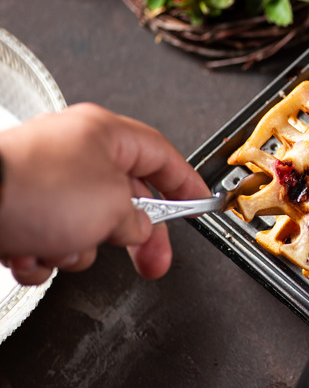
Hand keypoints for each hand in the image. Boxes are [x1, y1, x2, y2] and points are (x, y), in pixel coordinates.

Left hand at [0, 103, 209, 284]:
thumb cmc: (34, 189)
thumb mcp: (113, 207)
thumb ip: (139, 221)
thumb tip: (138, 231)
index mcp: (105, 136)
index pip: (164, 158)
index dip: (187, 185)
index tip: (200, 206)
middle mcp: (76, 154)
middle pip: (126, 200)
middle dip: (133, 238)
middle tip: (152, 262)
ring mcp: (46, 181)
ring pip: (86, 227)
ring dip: (78, 248)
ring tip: (61, 244)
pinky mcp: (18, 206)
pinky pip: (50, 238)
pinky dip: (43, 254)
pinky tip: (31, 250)